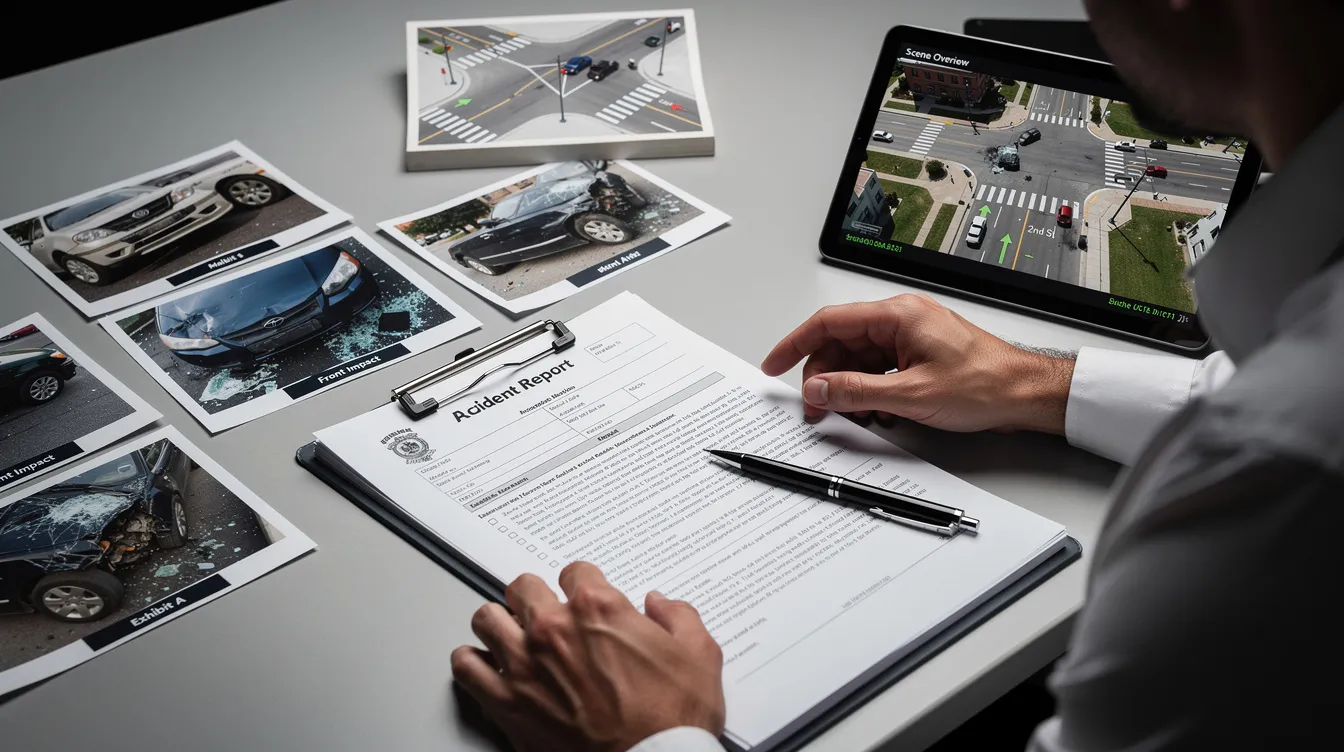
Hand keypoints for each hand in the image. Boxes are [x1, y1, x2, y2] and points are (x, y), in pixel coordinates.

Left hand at [451, 562, 724, 751]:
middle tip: (546, 614)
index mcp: (599, 609)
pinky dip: (473, 662)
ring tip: (512, 635)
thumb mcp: (699, 657)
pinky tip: (487, 666)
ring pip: (487, 619)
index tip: (584, 598)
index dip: (583, 585)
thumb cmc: (671, 721)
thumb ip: (679, 618)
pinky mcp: (505, 703)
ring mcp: (524, 665)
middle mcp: (554, 629)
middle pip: (523, 588)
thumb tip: (660, 604)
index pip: (575, 571)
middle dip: (536, 598)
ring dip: (501, 624)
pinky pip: (465, 666)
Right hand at [761, 294, 1073, 433]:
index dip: (795, 345)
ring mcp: (909, 337)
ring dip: (848, 389)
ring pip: (858, 360)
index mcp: (897, 315)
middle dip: (823, 377)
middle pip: (841, 344)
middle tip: (814, 408)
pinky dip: (869, 392)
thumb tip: (818, 389)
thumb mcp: (910, 395)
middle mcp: (901, 319)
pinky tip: (874, 413)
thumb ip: (856, 391)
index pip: (829, 322)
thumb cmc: (986, 384)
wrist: (1025, 394)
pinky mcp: (917, 355)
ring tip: (849, 415)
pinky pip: (878, 370)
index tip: (774, 365)